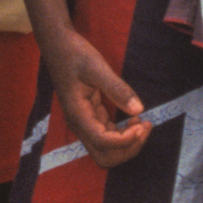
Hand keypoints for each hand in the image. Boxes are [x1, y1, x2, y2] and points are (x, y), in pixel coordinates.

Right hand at [40, 21, 148, 167]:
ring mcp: (85, 123)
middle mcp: (80, 125)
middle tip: (145, 127)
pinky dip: (124, 134)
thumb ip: (117, 88)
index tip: (142, 123)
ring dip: (128, 143)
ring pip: (107, 150)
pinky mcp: (91, 118)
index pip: (103, 143)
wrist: (57, 45)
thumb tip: (139, 109)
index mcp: (78, 115)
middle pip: (105, 157)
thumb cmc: (74, 53)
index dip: (125, 140)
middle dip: (128, 149)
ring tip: (143, 123)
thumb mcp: (96, 67)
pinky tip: (135, 118)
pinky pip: (109, 136)